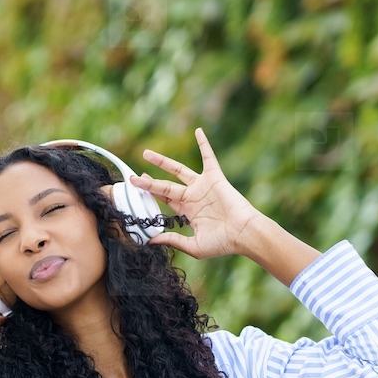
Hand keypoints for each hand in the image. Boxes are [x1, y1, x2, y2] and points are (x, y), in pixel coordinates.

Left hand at [132, 127, 263, 259]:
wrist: (244, 234)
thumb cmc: (222, 243)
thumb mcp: (193, 246)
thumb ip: (172, 240)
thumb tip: (150, 240)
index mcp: (187, 212)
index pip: (164, 200)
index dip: (151, 195)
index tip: (136, 191)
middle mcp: (193, 197)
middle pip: (165, 186)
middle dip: (149, 182)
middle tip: (133, 178)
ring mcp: (202, 186)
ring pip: (178, 170)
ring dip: (162, 162)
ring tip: (146, 154)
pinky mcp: (215, 178)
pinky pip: (209, 157)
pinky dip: (204, 144)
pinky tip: (198, 131)